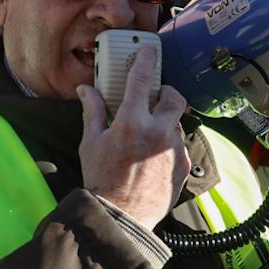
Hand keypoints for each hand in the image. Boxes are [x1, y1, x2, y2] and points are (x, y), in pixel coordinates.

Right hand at [78, 42, 189, 230]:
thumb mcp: (90, 143)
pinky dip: (168, 146)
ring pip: (176, 123)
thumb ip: (92, 112)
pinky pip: (179, 146)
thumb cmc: (101, 181)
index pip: (142, 79)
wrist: (121, 217)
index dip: (146, 60)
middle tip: (155, 98)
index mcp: (132, 122)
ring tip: (148, 137)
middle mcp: (158, 132)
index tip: (148, 50)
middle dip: (166, 93)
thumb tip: (85, 90)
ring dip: (165, 123)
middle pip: (174, 97)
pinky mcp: (183, 166)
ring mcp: (173, 149)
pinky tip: (153, 158)